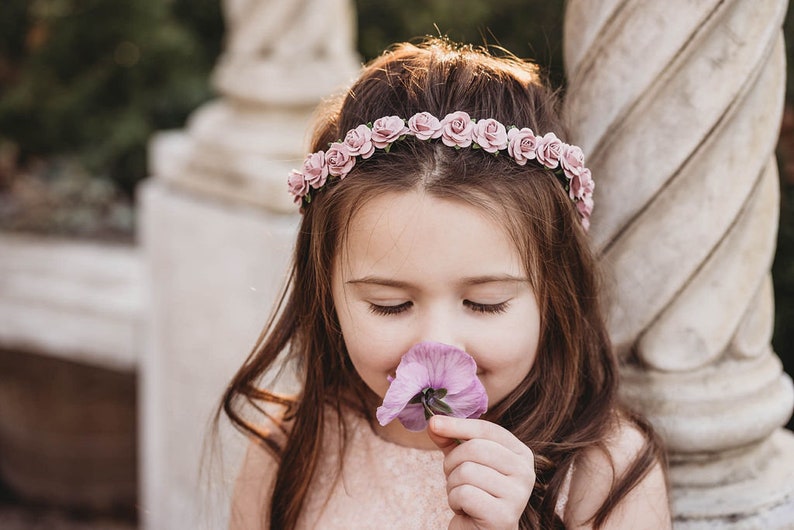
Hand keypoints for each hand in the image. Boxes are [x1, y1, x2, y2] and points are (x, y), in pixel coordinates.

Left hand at [428, 415, 535, 529]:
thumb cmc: (474, 494)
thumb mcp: (463, 461)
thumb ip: (451, 440)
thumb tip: (434, 421)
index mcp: (521, 454)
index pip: (488, 430)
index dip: (458, 425)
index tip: (434, 423)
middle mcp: (526, 472)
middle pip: (475, 448)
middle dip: (452, 462)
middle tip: (453, 477)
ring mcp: (518, 495)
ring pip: (467, 471)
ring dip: (453, 485)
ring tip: (463, 496)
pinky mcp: (504, 516)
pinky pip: (464, 494)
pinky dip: (455, 501)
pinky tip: (465, 509)